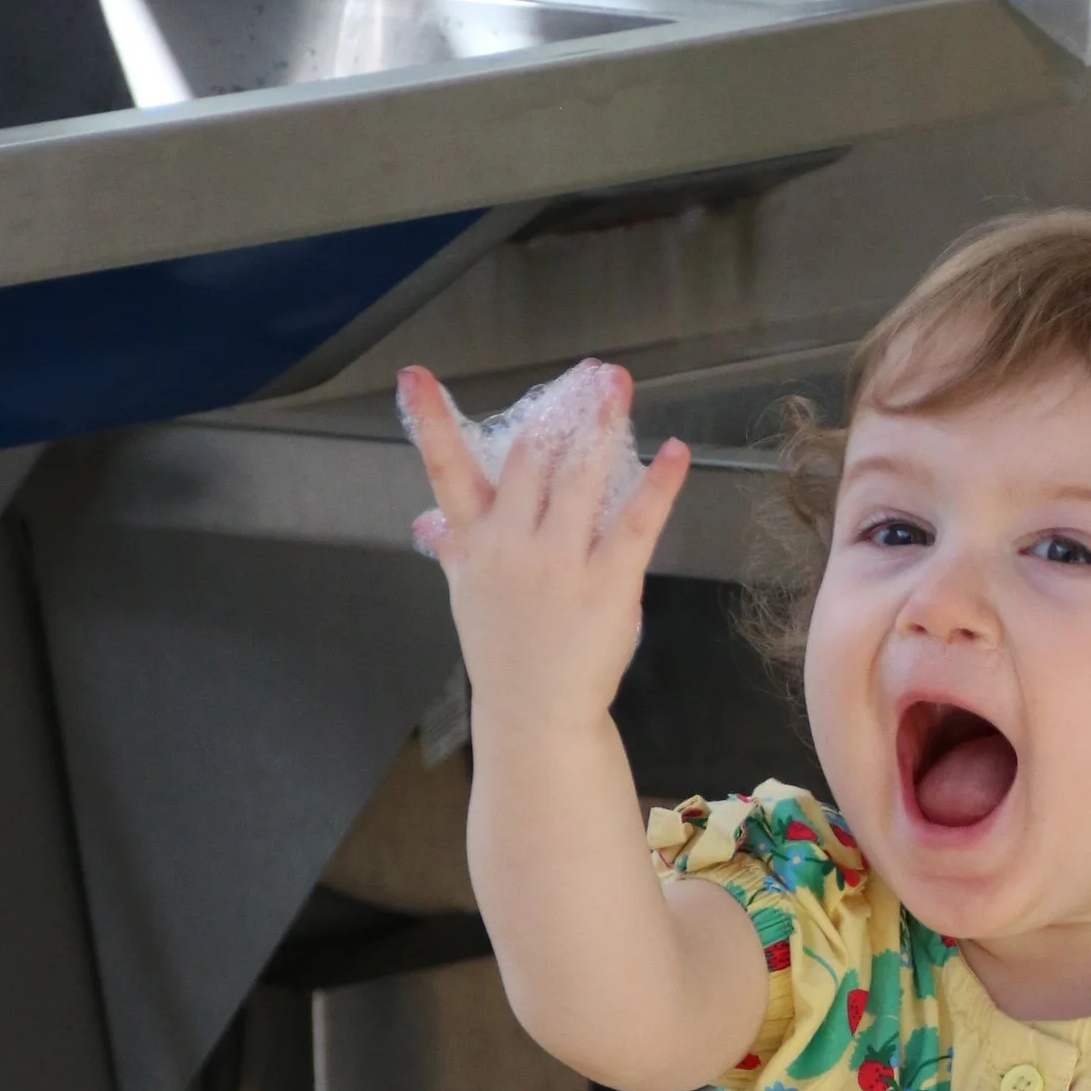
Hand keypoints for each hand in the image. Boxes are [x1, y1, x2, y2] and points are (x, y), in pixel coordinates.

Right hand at [399, 359, 690, 736]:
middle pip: (530, 461)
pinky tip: (676, 452)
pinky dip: (657, 486)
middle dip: (558, 412)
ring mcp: (560, 563)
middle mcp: (513, 545)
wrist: (533, 714)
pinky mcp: (607, 584)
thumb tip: (428, 522)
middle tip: (588, 375)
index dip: (431, 421)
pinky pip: (633, 524)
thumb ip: (454, 549)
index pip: (446, 472)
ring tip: (616, 385)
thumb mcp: (468, 597)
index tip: (414, 376)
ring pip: (579, 479)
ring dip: (600, 426)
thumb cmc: (504, 654)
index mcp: (477, 543)